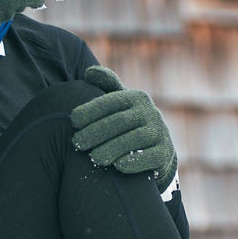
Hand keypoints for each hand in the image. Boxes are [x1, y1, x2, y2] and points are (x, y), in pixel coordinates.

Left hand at [71, 66, 177, 188]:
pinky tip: (118, 166)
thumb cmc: (129, 124)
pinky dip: (134, 161)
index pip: (110, 102)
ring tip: (93, 157)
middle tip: (77, 143)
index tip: (73, 121)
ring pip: (134, 139)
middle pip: (119, 122)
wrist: (157, 149)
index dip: (90, 110)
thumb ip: (105, 86)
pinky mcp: (164, 152)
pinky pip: (150, 156)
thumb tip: (89, 72)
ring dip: (111, 148)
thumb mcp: (119, 103)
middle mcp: (150, 112)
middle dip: (96, 132)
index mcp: (136, 97)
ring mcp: (160, 132)